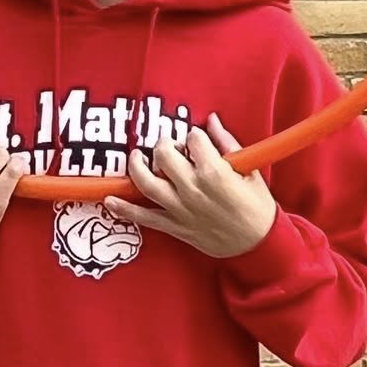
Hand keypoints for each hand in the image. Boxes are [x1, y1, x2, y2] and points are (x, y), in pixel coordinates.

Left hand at [111, 114, 276, 259]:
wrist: (258, 245)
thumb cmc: (257, 207)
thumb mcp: (249, 171)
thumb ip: (227, 143)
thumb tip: (211, 121)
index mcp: (214, 172)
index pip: (193, 139)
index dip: (194, 136)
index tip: (197, 141)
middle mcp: (192, 188)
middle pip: (164, 155)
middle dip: (164, 144)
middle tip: (170, 146)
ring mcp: (180, 208)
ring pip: (146, 183)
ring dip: (136, 166)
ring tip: (136, 157)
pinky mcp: (174, 226)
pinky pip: (144, 217)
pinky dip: (124, 209)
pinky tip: (109, 199)